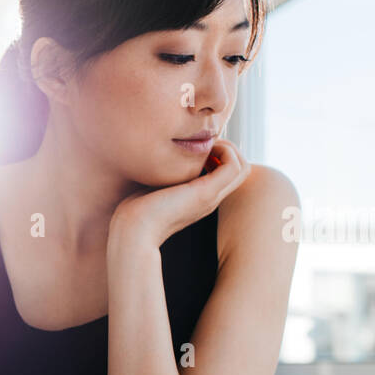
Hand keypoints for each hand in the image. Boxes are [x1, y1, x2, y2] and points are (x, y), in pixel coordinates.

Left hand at [109, 139, 251, 246]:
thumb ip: (162, 174)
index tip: (196, 148)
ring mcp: (211, 196)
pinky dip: (226, 151)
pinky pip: (235, 166)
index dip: (217, 154)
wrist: (132, 230)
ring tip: (207, 145)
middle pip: (239, 169)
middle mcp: (210, 198)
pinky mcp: (207, 192)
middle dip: (226, 148)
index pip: (224, 174)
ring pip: (242, 166)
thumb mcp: (151, 187)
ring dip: (229, 148)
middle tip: (204, 143)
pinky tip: (204, 150)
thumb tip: (158, 155)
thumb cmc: (133, 211)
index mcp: (198, 198)